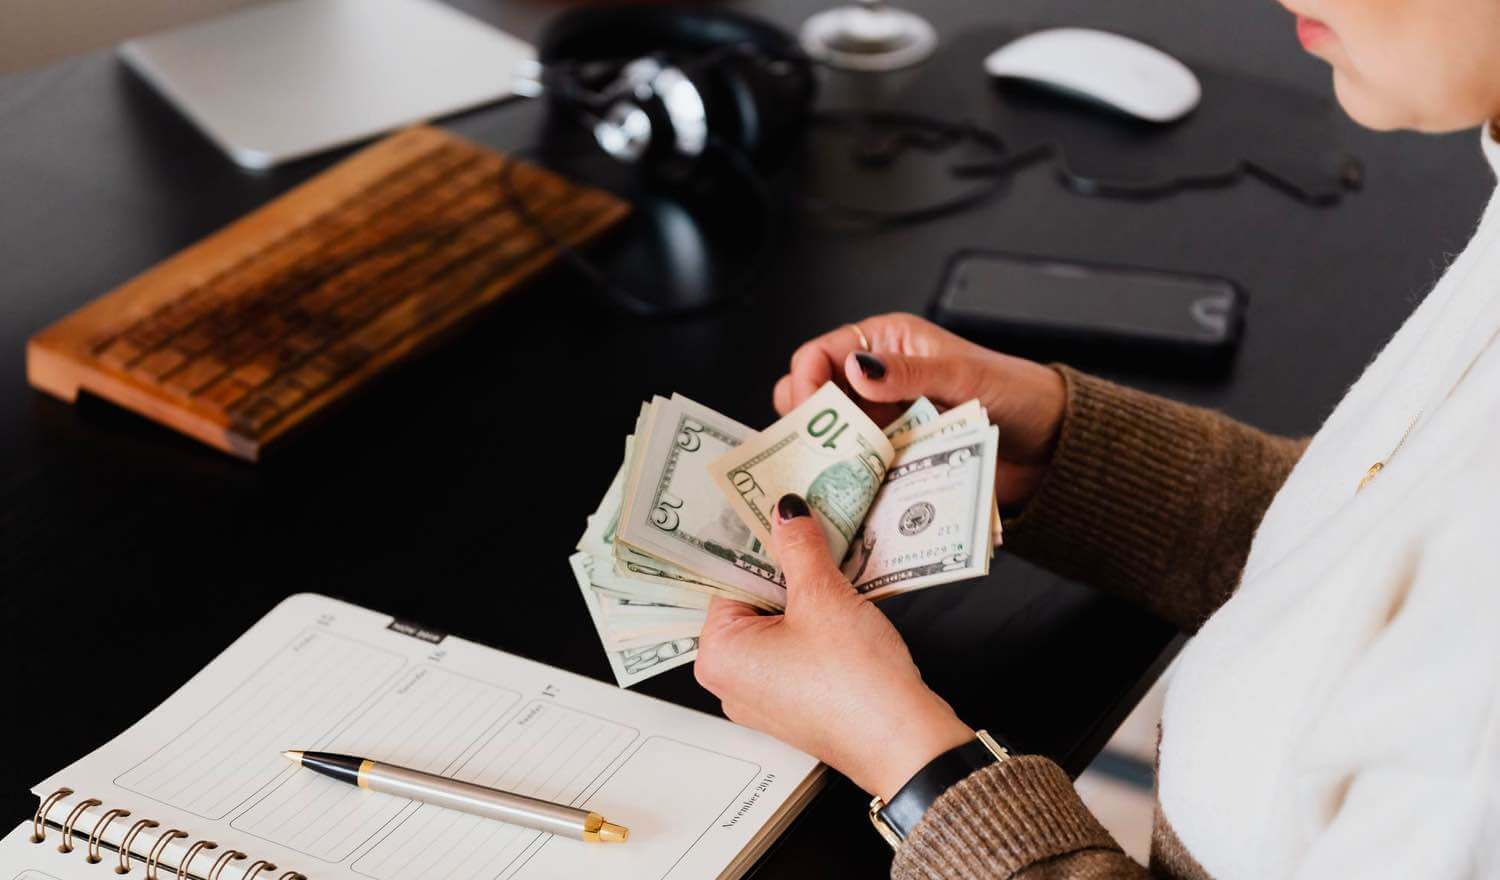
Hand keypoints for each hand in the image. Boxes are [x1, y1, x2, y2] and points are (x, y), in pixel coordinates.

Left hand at [694, 494, 974, 800]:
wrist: (903, 742)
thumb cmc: (854, 681)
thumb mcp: (823, 597)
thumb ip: (799, 547)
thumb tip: (787, 513)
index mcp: (718, 654)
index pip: (726, 579)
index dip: (757, 545)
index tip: (778, 515)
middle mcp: (731, 681)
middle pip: (751, 602)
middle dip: (784, 570)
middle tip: (811, 534)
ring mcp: (763, 697)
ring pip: (778, 625)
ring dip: (806, 595)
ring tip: (834, 566)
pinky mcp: (796, 704)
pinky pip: (796, 650)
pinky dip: (817, 625)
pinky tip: (844, 604)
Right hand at [774, 313, 1065, 508]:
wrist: (1053, 444)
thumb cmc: (1016, 393)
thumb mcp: (962, 376)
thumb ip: (909, 371)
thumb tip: (856, 367)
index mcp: (888, 343)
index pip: (820, 355)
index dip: (805, 382)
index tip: (806, 416)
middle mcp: (879, 380)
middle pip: (816, 399)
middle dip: (808, 424)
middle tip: (812, 451)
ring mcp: (885, 421)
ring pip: (833, 438)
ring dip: (828, 457)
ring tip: (829, 479)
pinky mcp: (896, 458)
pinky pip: (859, 469)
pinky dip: (850, 482)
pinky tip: (850, 495)